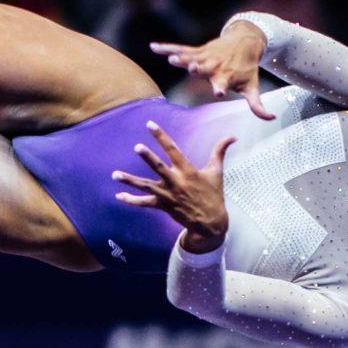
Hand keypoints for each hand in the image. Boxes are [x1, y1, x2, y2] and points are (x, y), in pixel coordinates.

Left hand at [112, 121, 236, 252]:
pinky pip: (145, 203)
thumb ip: (220, 151)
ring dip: (130, 180)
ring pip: (146, 186)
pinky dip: (132, 200)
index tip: (149, 124)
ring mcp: (168, 195)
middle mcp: (176, 181)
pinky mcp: (164, 206)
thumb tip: (233, 136)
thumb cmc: (213, 195)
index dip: (161, 136)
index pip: (172, 149)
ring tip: (115, 174)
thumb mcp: (217, 172)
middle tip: (137, 147)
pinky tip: (119, 196)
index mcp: (188, 170)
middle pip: (159, 167)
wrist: (211, 222)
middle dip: (148, 157)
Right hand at [150, 25, 274, 119]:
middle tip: (193, 68)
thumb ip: (257, 105)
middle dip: (199, 69)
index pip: (223, 84)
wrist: (245, 41)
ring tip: (171, 59)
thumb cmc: (247, 68)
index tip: (218, 92)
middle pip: (204, 69)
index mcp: (226, 78)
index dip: (221, 88)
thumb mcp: (253, 87)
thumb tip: (271, 119)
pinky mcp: (197, 50)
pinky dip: (167, 48)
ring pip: (190, 57)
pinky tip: (153, 47)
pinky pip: (180, 48)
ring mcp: (204, 57)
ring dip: (181, 58)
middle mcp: (214, 67)